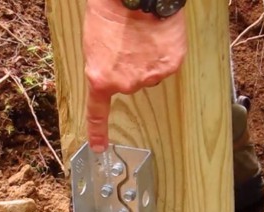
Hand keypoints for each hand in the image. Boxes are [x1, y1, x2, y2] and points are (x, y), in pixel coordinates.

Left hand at [83, 0, 186, 151]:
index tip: (99, 147)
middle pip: (129, 84)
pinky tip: (157, 38)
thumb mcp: (93, 43)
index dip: (98, 132)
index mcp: (101, 79)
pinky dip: (163, 54)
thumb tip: (112, 75)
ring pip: (149, 74)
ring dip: (147, 60)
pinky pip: (165, 65)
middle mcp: (125, 84)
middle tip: (127, 44)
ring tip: (142, 36)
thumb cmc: (111, 13)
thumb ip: (101, 67)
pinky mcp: (169, 66)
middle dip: (129, 68)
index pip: (98, 112)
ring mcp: (149, 77)